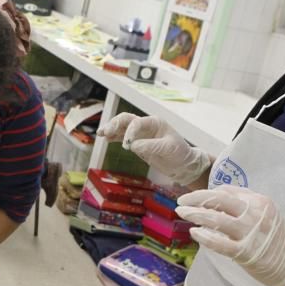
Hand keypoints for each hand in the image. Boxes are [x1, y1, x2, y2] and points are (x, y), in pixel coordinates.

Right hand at [96, 113, 210, 184]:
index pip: (136, 122)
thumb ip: (150, 146)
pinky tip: (105, 139)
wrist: (183, 165)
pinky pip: (122, 138)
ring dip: (111, 129)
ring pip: (122, 127)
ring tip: (101, 134)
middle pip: (126, 120)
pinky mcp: (137, 144)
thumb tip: (132, 146)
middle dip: (115, 125)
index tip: (127, 146)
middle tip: (106, 133)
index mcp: (155, 122)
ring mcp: (140, 134)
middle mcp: (146, 126)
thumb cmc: (180, 154)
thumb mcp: (168, 148)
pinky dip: (114, 137)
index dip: (129, 132)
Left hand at [176, 186, 284, 285]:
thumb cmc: (275, 238)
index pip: (226, 191)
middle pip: (218, 200)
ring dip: (195, 214)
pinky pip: (218, 242)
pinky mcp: (244, 252)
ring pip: (215, 219)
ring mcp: (249, 233)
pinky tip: (193, 232)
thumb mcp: (264, 214)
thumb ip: (243, 205)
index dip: (207, 193)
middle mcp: (255, 214)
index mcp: (260, 201)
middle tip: (181, 201)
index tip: (194, 196)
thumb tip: (215, 197)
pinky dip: (204, 236)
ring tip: (182, 213)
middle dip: (196, 198)